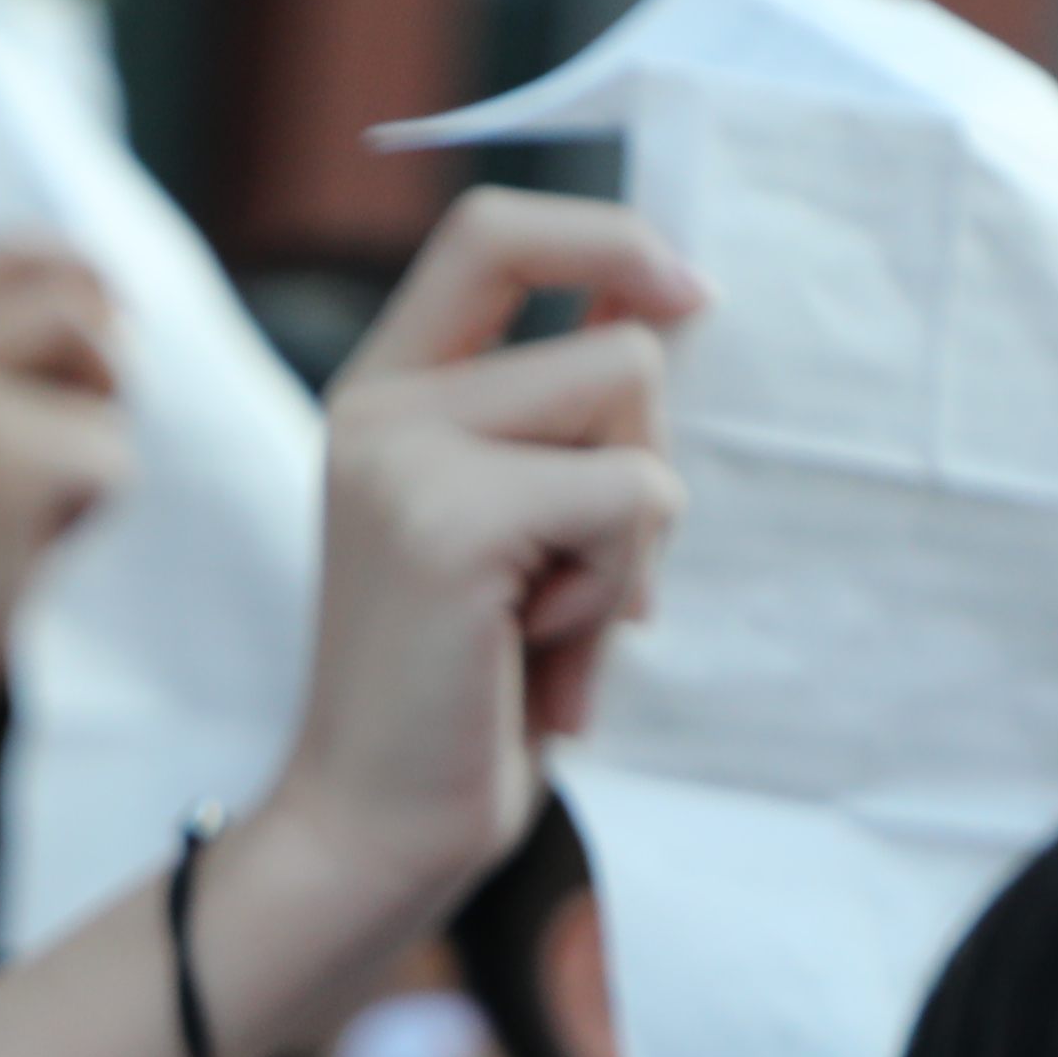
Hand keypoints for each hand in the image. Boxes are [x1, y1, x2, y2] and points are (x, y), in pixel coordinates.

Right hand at [0, 247, 130, 712]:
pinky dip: (98, 508)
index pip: (13, 253)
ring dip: (101, 442)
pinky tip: (39, 542)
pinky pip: (112, 454)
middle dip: (107, 370)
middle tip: (85, 443)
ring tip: (43, 504)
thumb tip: (119, 304)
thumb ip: (21, 369)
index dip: (81, 279)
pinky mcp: (2, 456)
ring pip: (105, 369)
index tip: (112, 326)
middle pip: (72, 300)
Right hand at [256, 187, 700, 917]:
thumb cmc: (462, 694)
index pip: (492, 229)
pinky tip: (543, 648)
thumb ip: (562, 413)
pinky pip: (632, 497)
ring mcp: (402, 456)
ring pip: (632, 407)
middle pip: (616, 342)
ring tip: (551, 616)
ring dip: (635, 535)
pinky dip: (621, 584)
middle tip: (576, 580)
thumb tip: (667, 297)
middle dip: (645, 466)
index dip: (607, 236)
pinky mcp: (446, 521)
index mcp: (384, 393)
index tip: (684, 295)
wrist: (373, 828)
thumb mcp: (515, 525)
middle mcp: (378, 407)